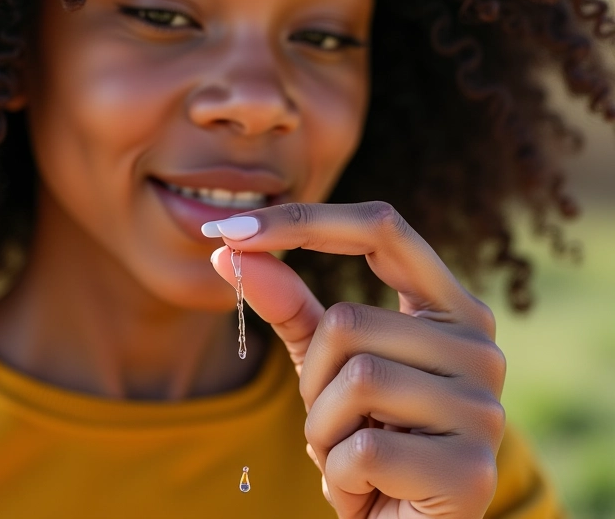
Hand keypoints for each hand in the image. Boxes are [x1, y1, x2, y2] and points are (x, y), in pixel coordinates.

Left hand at [207, 202, 505, 518]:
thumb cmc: (363, 436)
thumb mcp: (321, 361)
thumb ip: (286, 302)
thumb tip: (229, 249)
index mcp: (450, 307)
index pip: (381, 227)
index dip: (302, 219)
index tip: (228, 228)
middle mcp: (481, 346)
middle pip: (348, 318)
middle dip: (313, 377)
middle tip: (336, 420)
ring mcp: (483, 409)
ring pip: (354, 378)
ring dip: (322, 429)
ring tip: (351, 456)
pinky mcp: (471, 472)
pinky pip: (359, 447)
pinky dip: (337, 475)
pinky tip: (366, 491)